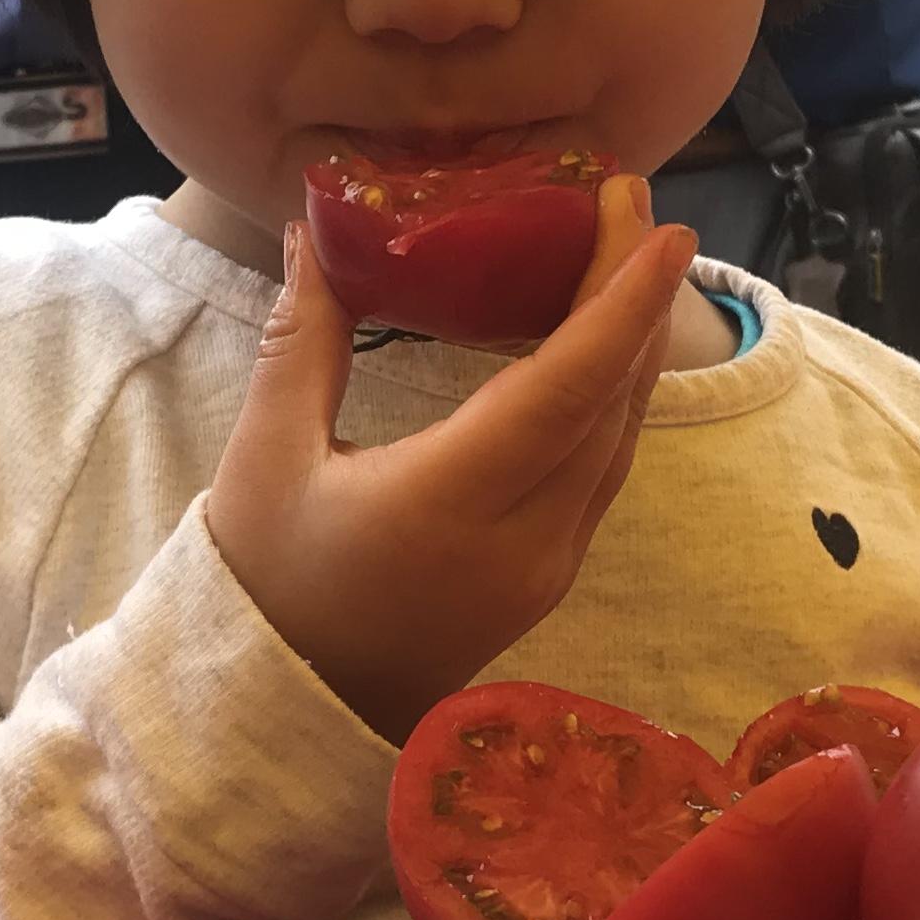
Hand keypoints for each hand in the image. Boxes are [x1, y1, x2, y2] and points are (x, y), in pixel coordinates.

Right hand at [207, 175, 696, 743]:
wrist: (283, 717)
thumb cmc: (263, 585)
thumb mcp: (266, 456)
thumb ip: (304, 338)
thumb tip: (314, 229)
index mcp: (451, 503)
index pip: (568, 386)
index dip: (622, 298)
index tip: (656, 221)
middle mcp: (523, 540)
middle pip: (611, 402)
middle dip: (635, 295)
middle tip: (633, 201)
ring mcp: (546, 566)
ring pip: (619, 440)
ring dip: (634, 344)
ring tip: (630, 254)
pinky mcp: (547, 577)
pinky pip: (603, 472)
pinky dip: (613, 397)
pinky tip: (603, 346)